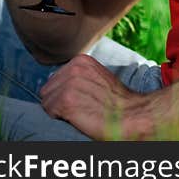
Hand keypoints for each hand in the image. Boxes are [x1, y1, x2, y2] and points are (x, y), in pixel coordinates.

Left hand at [39, 54, 155, 139]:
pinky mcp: (66, 100)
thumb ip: (76, 76)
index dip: (64, 94)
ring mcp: (69, 83)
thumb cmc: (115, 101)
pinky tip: (78, 116)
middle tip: (81, 107)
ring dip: (60, 111)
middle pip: (47, 91)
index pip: (53, 80)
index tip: (83, 99)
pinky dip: (61, 118)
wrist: (131, 114)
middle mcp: (74, 68)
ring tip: (81, 111)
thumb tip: (53, 86)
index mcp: (81, 60)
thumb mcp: (97, 78)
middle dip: (59, 102)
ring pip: (46, 102)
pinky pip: (49, 112)